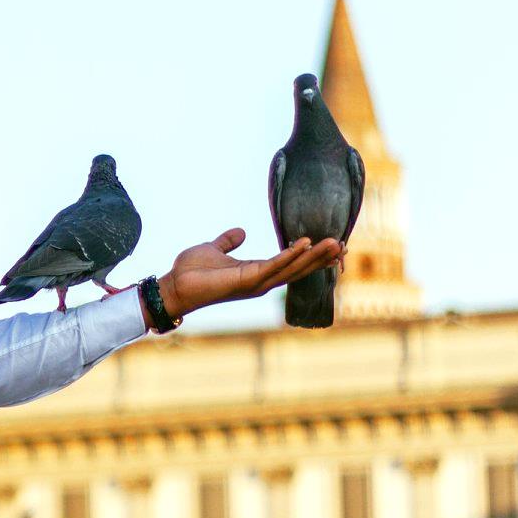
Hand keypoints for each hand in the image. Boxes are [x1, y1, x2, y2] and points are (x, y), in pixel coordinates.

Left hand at [155, 230, 344, 319]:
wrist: (173, 286)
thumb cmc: (191, 272)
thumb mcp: (214, 249)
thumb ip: (228, 242)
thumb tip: (240, 232)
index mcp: (256, 271)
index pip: (291, 263)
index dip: (311, 255)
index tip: (333, 245)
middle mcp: (260, 280)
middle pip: (298, 268)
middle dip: (321, 257)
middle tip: (344, 244)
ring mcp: (254, 283)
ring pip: (291, 268)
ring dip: (313, 256)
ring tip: (335, 243)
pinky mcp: (245, 281)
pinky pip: (272, 267)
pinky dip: (289, 256)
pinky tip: (304, 244)